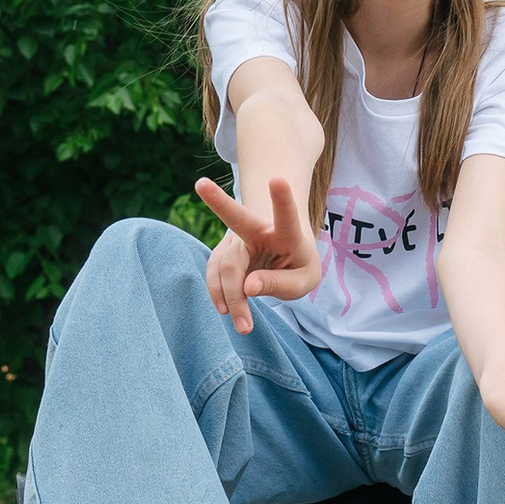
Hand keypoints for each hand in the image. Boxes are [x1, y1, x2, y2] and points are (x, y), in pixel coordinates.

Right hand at [197, 175, 322, 334]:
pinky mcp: (223, 255)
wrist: (284, 257)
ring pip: (227, 266)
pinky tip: (228, 311)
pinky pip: (215, 276)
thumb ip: (280, 284)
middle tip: (201, 184)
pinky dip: (220, 296)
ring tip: (243, 326)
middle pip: (237, 221)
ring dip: (231, 298)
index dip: (283, 198)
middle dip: (218, 201)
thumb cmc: (299, 266)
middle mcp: (258, 229)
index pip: (286, 215)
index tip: (277, 178)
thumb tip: (247, 288)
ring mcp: (237, 240)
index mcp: (287, 232)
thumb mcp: (303, 280)